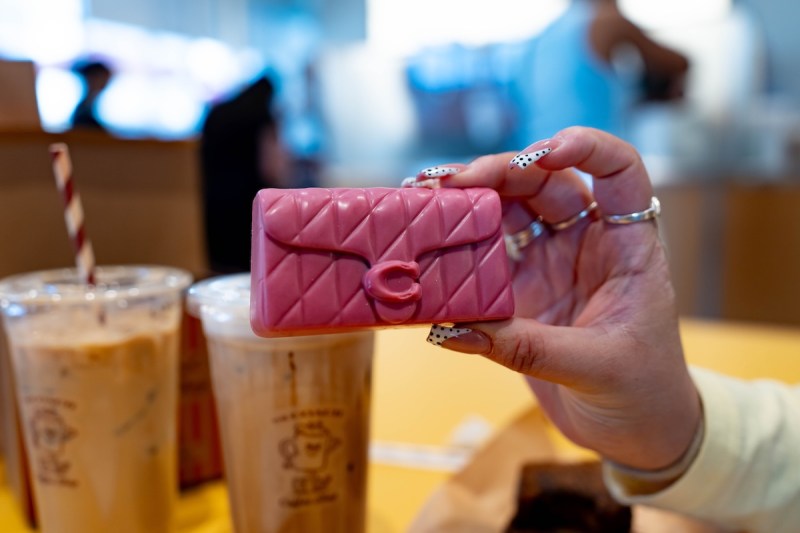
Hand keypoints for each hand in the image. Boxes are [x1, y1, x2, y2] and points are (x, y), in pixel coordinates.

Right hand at [421, 127, 700, 470]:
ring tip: (427, 197)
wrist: (634, 432)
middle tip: (451, 182)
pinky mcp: (520, 292)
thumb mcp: (595, 367)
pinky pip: (485, 259)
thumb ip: (526, 347)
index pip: (618, 173)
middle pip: (544, 184)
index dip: (587, 148)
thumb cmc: (642, 392)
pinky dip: (458, 249)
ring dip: (470, 200)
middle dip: (499, 173)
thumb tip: (454, 330)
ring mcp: (550, 265)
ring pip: (509, 212)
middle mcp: (586, 244)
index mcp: (626, 247)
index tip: (545, 152)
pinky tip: (429, 242)